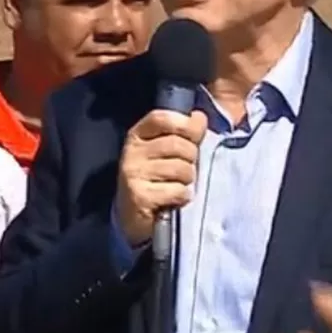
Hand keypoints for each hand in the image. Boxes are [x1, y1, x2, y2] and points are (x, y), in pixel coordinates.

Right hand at [114, 109, 206, 245]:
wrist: (132, 216)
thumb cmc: (155, 179)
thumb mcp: (164, 151)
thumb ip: (183, 133)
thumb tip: (199, 117)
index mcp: (137, 136)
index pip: (162, 118)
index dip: (185, 124)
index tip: (195, 135)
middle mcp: (132, 152)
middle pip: (177, 145)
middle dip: (191, 158)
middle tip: (186, 170)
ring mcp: (133, 174)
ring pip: (181, 168)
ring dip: (188, 180)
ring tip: (178, 185)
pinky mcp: (139, 196)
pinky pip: (177, 190)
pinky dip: (183, 196)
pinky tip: (175, 199)